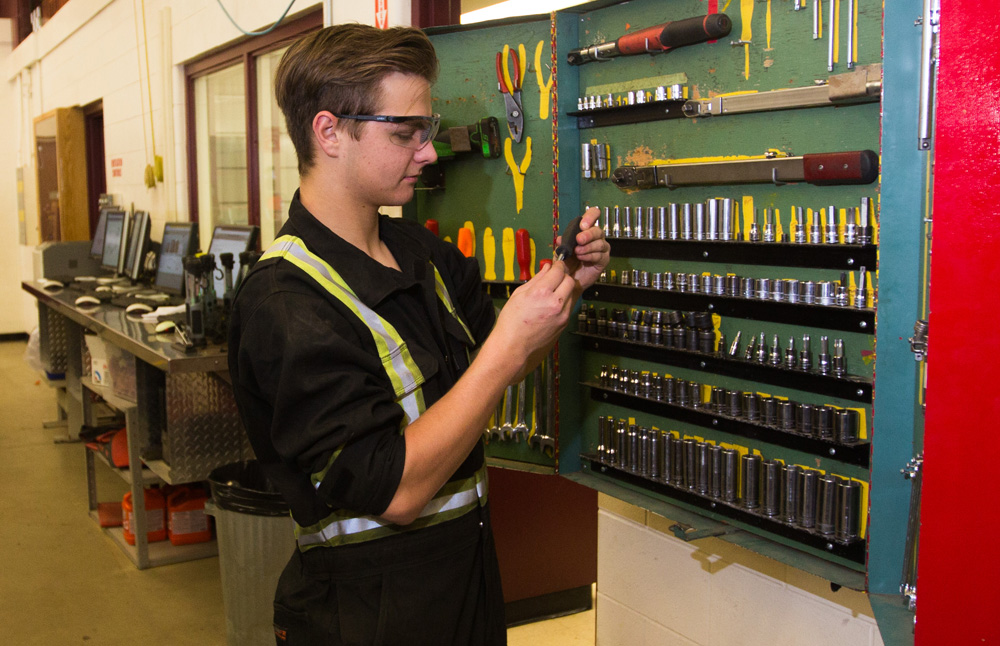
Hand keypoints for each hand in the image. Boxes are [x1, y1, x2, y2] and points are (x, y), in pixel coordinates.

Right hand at [483, 261, 575, 376]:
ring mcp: (562, 315)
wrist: (513, 348)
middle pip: (570, 281)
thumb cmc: (511, 323)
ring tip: (553, 292)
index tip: (556, 265)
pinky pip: (569, 306)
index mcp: (541, 292)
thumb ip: (536, 280)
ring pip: (572, 293)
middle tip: (555, 277)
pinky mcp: (564, 324)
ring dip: (565, 289)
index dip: (558, 265)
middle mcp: (555, 303)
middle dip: (564, 276)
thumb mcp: (519, 295)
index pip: (559, 271)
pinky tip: (552, 305)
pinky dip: (564, 301)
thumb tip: (546, 269)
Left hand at [556, 206, 610, 290]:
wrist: (570, 278)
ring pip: (599, 243)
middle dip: (588, 234)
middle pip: (598, 230)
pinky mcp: (603, 260)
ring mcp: (601, 248)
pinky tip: (581, 258)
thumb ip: (562, 244)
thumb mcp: (561, 251)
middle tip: (579, 240)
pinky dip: (590, 256)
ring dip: (587, 247)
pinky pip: (599, 255)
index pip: (593, 215)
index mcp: (586, 229)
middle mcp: (596, 237)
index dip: (590, 217)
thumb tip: (560, 239)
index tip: (582, 225)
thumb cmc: (567, 261)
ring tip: (577, 252)